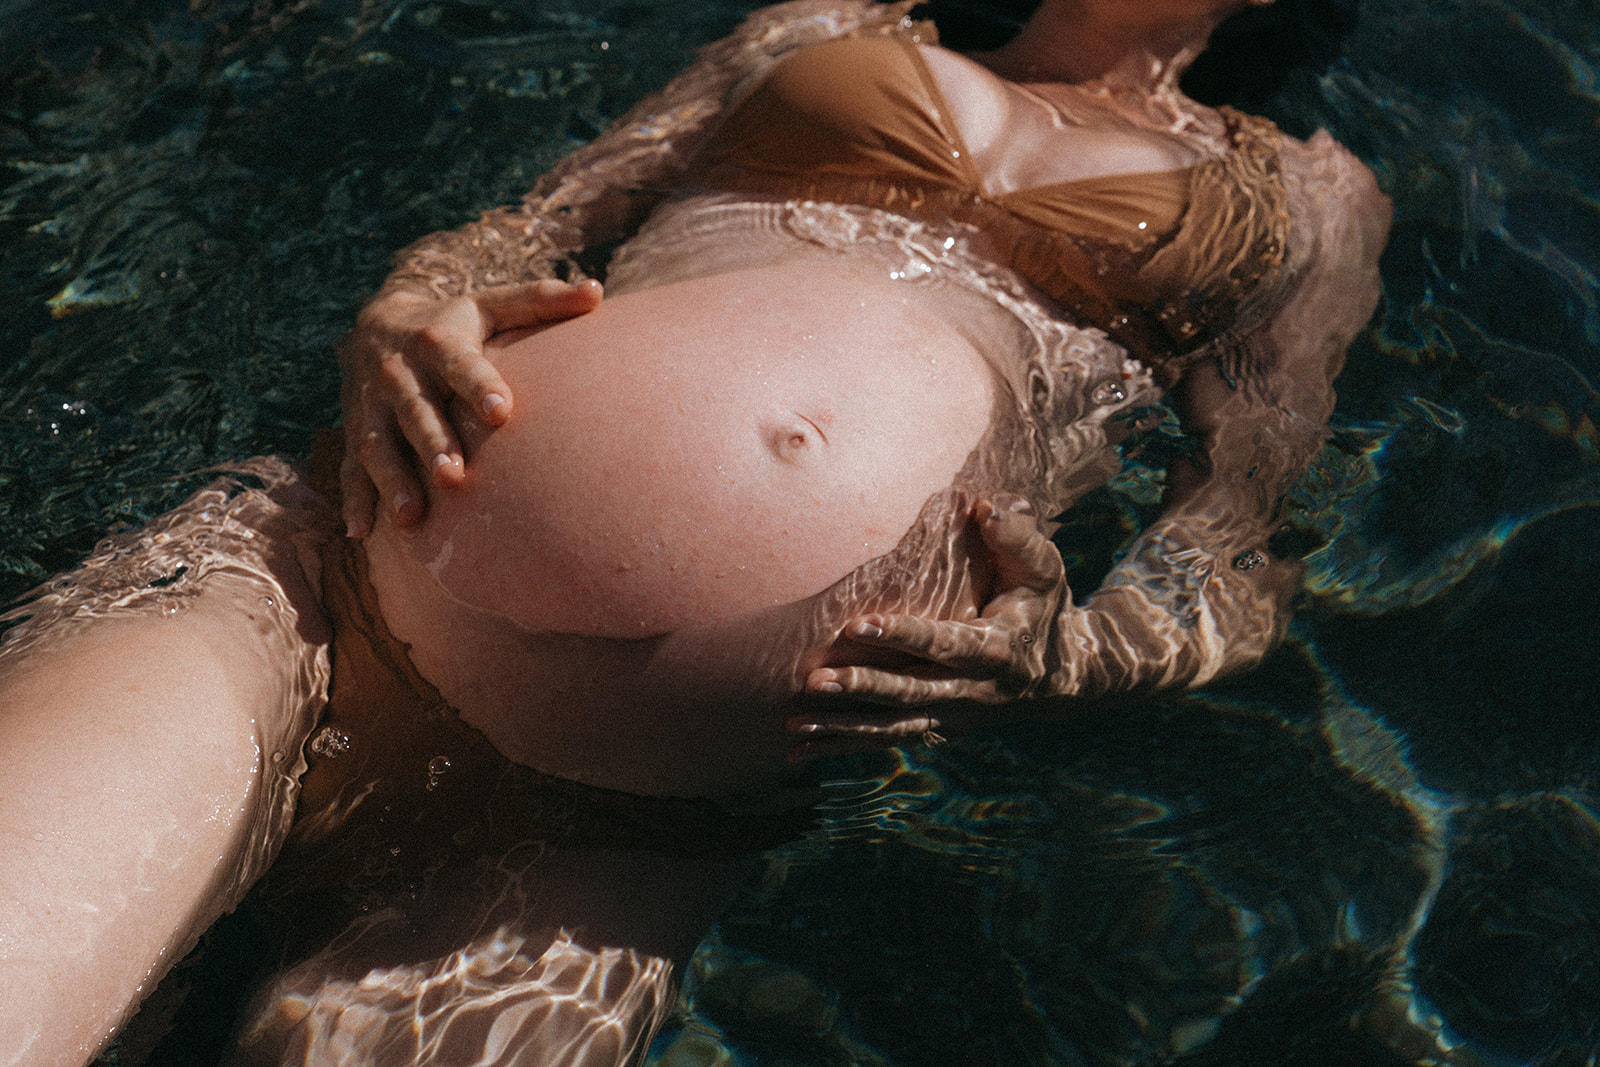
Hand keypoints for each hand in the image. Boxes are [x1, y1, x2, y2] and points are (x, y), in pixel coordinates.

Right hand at [337, 278, 602, 534]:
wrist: (375, 322)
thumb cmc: (452, 321)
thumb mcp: (491, 304)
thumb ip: (540, 301)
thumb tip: (596, 293)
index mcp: (437, 340)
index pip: (459, 362)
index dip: (477, 384)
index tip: (500, 411)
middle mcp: (400, 374)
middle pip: (415, 410)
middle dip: (431, 442)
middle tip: (453, 475)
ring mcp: (372, 406)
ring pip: (378, 444)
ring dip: (392, 479)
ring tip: (412, 515)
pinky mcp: (355, 432)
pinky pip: (350, 468)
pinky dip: (354, 499)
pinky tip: (362, 531)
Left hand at [791, 495, 1067, 746]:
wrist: (1065, 676)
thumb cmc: (1044, 605)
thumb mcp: (1043, 568)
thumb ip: (1017, 537)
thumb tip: (987, 506)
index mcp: (997, 649)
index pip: (943, 644)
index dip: (902, 636)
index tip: (857, 625)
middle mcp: (974, 691)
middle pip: (911, 693)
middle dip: (862, 688)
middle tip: (815, 681)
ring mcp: (954, 716)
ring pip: (894, 727)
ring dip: (845, 729)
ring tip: (796, 725)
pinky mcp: (938, 727)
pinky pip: (888, 741)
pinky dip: (846, 747)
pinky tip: (801, 750)